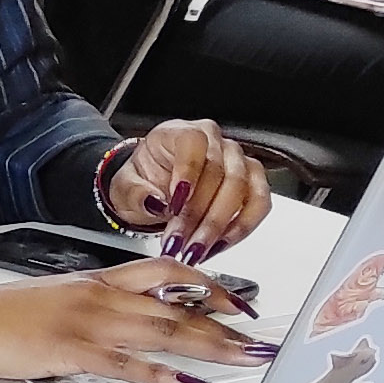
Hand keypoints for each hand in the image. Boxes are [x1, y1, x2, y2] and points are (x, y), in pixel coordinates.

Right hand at [0, 259, 271, 382]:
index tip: (241, 305)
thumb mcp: (49, 306)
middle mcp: (97, 295)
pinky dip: (160, 374)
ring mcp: (83, 322)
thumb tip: (119, 333)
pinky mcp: (66, 349)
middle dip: (227, 325)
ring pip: (161, 329)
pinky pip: (124, 362)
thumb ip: (88, 313)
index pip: (166, 273)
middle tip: (264, 342)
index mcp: (94, 282)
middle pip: (177, 304)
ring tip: (248, 360)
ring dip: (211, 345)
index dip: (210, 287)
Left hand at [106, 119, 270, 260]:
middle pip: (220, 172)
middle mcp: (213, 141)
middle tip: (180, 242)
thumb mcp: (124, 187)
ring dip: (220, 226)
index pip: (193, 142)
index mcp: (178, 132)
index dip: (187, 172)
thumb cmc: (142, 182)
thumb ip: (135, 193)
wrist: (152, 190)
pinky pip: (259, 204)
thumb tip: (154, 202)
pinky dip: (241, 228)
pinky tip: (218, 246)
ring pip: (243, 189)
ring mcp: (236, 159)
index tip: (174, 204)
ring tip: (197, 250)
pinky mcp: (252, 182)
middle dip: (199, 214)